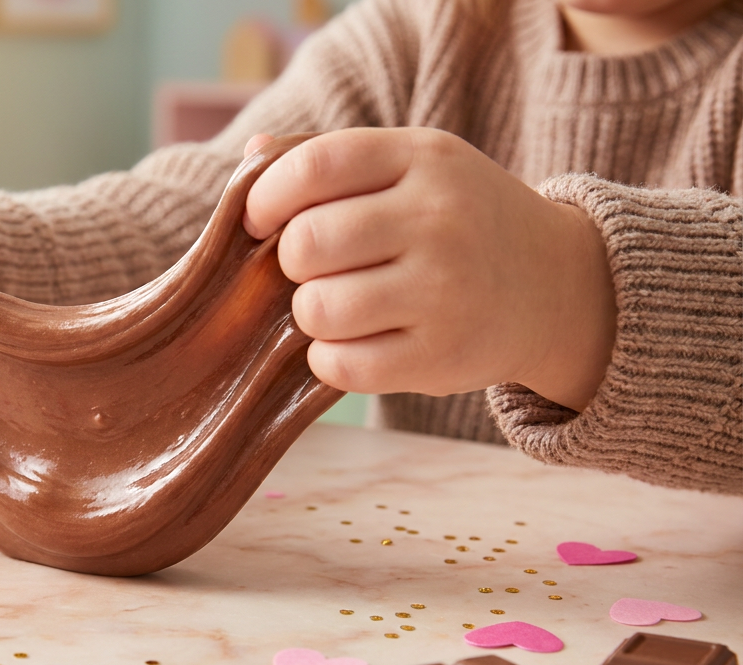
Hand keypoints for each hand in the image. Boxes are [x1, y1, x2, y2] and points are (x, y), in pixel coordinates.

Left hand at [242, 127, 614, 410]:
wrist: (556, 286)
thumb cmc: (456, 220)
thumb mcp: (412, 167)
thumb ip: (330, 157)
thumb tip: (251, 157)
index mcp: (424, 158)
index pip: (316, 166)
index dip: (267, 197)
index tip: (260, 220)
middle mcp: (439, 219)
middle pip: (307, 243)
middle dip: (292, 262)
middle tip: (316, 269)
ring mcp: (445, 291)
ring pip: (317, 309)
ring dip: (310, 313)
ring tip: (338, 305)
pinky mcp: (442, 356)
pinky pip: (341, 365)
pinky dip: (330, 359)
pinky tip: (354, 342)